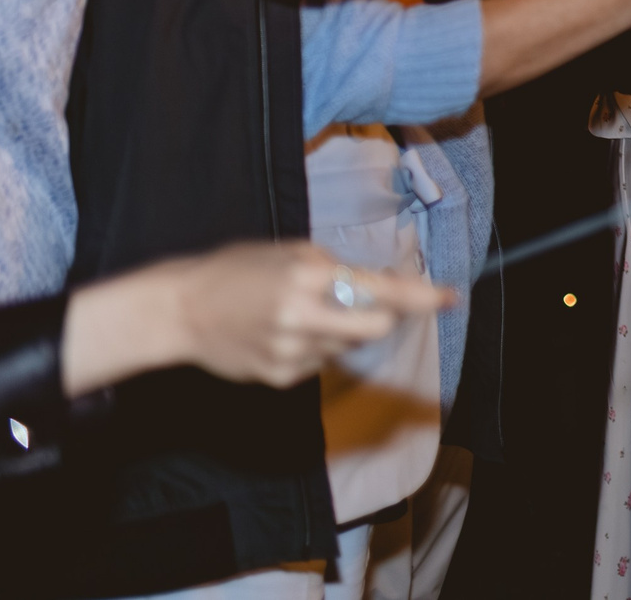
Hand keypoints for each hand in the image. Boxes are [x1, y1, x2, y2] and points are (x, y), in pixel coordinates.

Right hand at [59, 240, 450, 396]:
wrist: (180, 310)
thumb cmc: (239, 270)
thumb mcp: (291, 253)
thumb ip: (338, 270)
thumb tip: (385, 286)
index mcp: (307, 277)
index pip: (378, 289)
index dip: (419, 296)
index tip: (450, 297)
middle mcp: (302, 318)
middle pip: (376, 328)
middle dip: (382, 316)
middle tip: (364, 301)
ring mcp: (290, 352)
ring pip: (349, 346)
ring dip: (343, 329)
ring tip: (304, 312)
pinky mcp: (280, 377)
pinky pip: (322, 362)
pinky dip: (318, 346)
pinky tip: (284, 333)